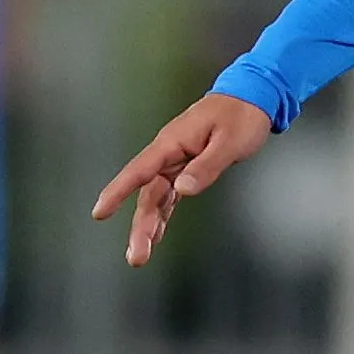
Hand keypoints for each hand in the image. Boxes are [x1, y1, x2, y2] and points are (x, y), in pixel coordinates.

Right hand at [90, 91, 274, 267]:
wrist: (253, 96)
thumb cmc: (242, 116)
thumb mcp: (230, 141)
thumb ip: (207, 167)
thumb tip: (183, 190)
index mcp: (172, 143)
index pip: (139, 171)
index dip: (118, 191)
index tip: (99, 212)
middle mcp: (169, 153)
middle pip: (148, 194)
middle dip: (140, 225)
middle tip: (136, 257)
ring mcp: (176, 161)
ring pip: (156, 198)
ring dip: (148, 226)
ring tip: (139, 256)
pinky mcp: (187, 167)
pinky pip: (169, 195)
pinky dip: (163, 215)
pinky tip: (157, 235)